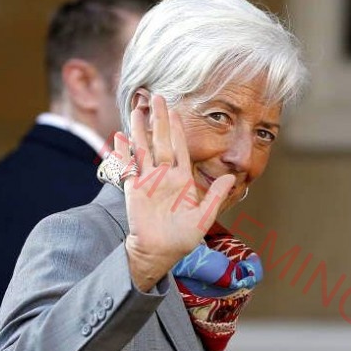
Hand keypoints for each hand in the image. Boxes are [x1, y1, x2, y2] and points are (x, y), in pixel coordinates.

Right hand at [113, 95, 234, 291]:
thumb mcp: (204, 217)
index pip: (180, 148)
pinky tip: (118, 137)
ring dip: (140, 130)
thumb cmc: (183, 238)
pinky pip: (127, 167)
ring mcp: (147, 181)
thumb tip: (232, 177)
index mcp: (182, 179)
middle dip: (160, 120)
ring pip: (143, 149)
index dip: (178, 129)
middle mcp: (164, 176)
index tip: (176, 110)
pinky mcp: (133, 190)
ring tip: (137, 109)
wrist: (161, 252)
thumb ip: (215, 196)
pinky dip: (122, 153)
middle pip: (161, 141)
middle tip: (157, 97)